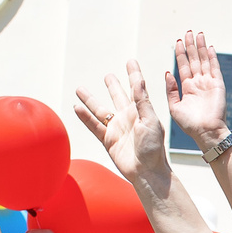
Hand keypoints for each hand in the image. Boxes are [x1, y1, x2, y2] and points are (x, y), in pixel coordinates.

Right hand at [71, 60, 171, 190]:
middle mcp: (128, 118)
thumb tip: (138, 80)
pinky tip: (77, 107)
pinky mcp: (108, 140)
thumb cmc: (154, 147)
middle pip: (117, 97)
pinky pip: (94, 125)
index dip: (133, 74)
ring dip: (90, 99)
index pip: (136, 88)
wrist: (147, 171)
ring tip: (79, 89)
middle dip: (113, 86)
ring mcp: (117, 128)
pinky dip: (85, 117)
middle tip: (108, 76)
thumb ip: (142, 101)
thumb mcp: (150, 121)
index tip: (130, 61)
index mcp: (141, 111)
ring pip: (100, 110)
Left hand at [164, 29, 228, 145]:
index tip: (178, 41)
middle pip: (194, 60)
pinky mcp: (218, 86)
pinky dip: (212, 58)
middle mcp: (198, 83)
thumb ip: (171, 90)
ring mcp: (209, 84)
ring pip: (204, 61)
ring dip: (201, 48)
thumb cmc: (190, 125)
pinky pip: (215, 68)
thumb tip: (168, 72)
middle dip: (191, 46)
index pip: (184, 66)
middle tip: (188, 32)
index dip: (181, 54)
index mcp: (188, 88)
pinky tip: (209, 47)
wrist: (206, 133)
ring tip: (198, 34)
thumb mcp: (174, 107)